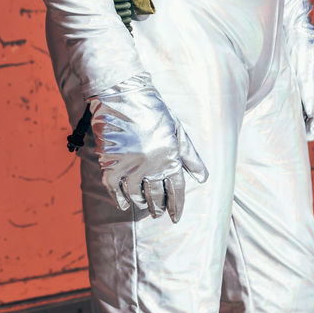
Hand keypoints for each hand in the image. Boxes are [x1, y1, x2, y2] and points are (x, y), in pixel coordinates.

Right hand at [88, 73, 207, 220]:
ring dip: (141, 204)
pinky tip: (125, 204)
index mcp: (170, 157)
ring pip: (137, 195)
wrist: (122, 94)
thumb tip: (202, 177)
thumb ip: (189, 155)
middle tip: (158, 213)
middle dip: (159, 207)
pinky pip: (116, 190)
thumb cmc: (152, 110)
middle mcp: (152, 165)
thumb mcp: (176, 129)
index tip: (175, 218)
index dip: (177, 206)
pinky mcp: (111, 163)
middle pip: (157, 196)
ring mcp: (130, 165)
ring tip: (143, 206)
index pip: (176, 191)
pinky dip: (120, 200)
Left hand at [285, 0, 313, 140]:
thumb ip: (307, 82)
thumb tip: (310, 109)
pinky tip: (293, 116)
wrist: (285, 19)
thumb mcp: (303, 58)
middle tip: (308, 137)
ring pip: (311, 100)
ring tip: (301, 133)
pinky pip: (300, 93)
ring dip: (307, 116)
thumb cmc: (296, 36)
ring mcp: (308, 74)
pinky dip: (299, 106)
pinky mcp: (296, 73)